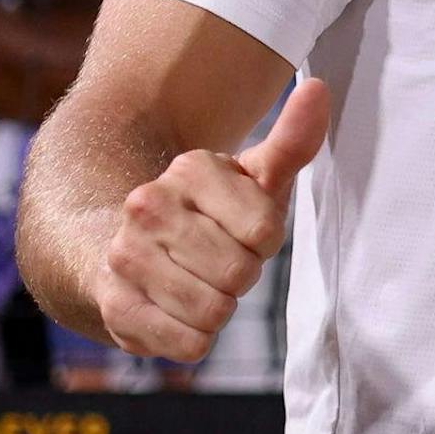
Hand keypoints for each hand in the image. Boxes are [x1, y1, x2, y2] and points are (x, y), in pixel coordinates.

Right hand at [90, 78, 328, 362]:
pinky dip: (193, 339)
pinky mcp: (114, 305)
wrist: (124, 249)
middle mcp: (147, 206)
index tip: (243, 232)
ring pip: (214, 311)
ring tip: (198, 284)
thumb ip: (294, 141)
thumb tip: (320, 89)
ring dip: (218, 308)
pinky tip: (177, 313)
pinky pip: (187, 344)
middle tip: (218, 261)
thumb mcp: (255, 178)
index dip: (264, 242)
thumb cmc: (212, 215)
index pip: (265, 230)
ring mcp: (124, 256)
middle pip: (239, 273)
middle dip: (241, 276)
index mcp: (189, 170)